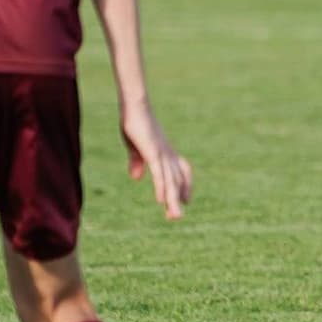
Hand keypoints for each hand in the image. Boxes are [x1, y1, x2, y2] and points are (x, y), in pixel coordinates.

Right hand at [121, 103, 193, 219]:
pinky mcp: (153, 152)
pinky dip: (162, 187)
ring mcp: (162, 153)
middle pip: (177, 180)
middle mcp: (168, 154)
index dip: (184, 185)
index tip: (186, 200)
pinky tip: (162, 200)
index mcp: (166, 152)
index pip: (180, 171)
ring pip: (170, 180)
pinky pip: (159, 173)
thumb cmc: (135, 122)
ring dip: (172, 199)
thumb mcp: (135, 146)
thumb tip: (135, 178)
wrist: (135, 105)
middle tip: (177, 216)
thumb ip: (137, 161)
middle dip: (178, 198)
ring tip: (175, 216)